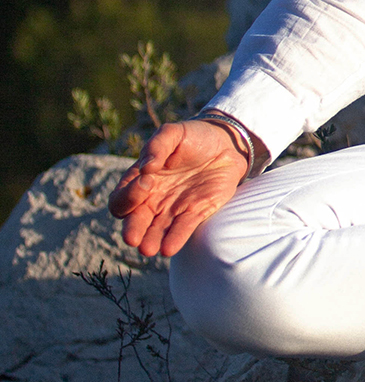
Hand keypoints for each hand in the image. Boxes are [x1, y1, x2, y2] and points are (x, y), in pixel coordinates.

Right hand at [108, 121, 249, 257]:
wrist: (226, 144)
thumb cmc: (193, 137)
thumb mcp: (174, 133)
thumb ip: (157, 145)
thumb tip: (146, 166)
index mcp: (140, 182)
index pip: (122, 198)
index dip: (128, 195)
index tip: (146, 183)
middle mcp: (153, 201)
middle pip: (134, 221)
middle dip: (133, 230)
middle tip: (132, 237)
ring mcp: (173, 209)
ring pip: (156, 231)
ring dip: (151, 241)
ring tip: (149, 249)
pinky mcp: (195, 213)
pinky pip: (182, 229)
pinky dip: (175, 239)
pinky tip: (169, 248)